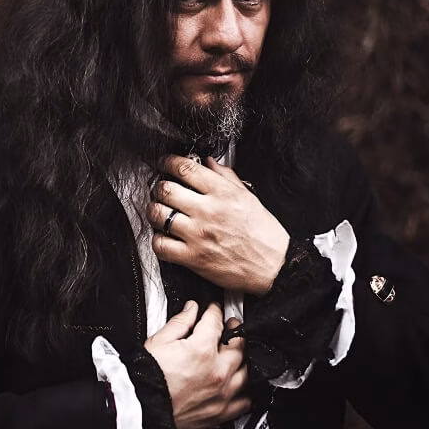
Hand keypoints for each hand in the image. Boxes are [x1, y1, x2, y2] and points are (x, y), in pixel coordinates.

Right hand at [144, 302, 250, 428]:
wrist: (140, 411)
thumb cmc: (145, 381)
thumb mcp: (158, 343)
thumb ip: (179, 323)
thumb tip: (191, 310)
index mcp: (202, 351)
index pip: (215, 322)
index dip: (214, 311)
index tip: (213, 310)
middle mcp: (217, 372)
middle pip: (239, 345)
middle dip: (234, 332)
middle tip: (229, 327)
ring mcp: (221, 394)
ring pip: (246, 372)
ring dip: (241, 360)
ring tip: (234, 353)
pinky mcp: (220, 413)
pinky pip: (244, 401)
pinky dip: (244, 391)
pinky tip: (238, 384)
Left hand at [147, 154, 288, 294]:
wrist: (274, 266)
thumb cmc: (264, 234)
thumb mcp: (249, 198)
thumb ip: (227, 178)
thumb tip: (210, 163)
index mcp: (223, 193)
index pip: (186, 169)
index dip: (168, 162)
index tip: (165, 163)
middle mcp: (208, 211)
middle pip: (166, 189)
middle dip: (158, 187)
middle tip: (160, 190)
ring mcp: (198, 234)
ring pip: (158, 214)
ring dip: (154, 211)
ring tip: (159, 212)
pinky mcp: (193, 257)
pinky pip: (161, 245)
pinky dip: (157, 240)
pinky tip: (164, 237)